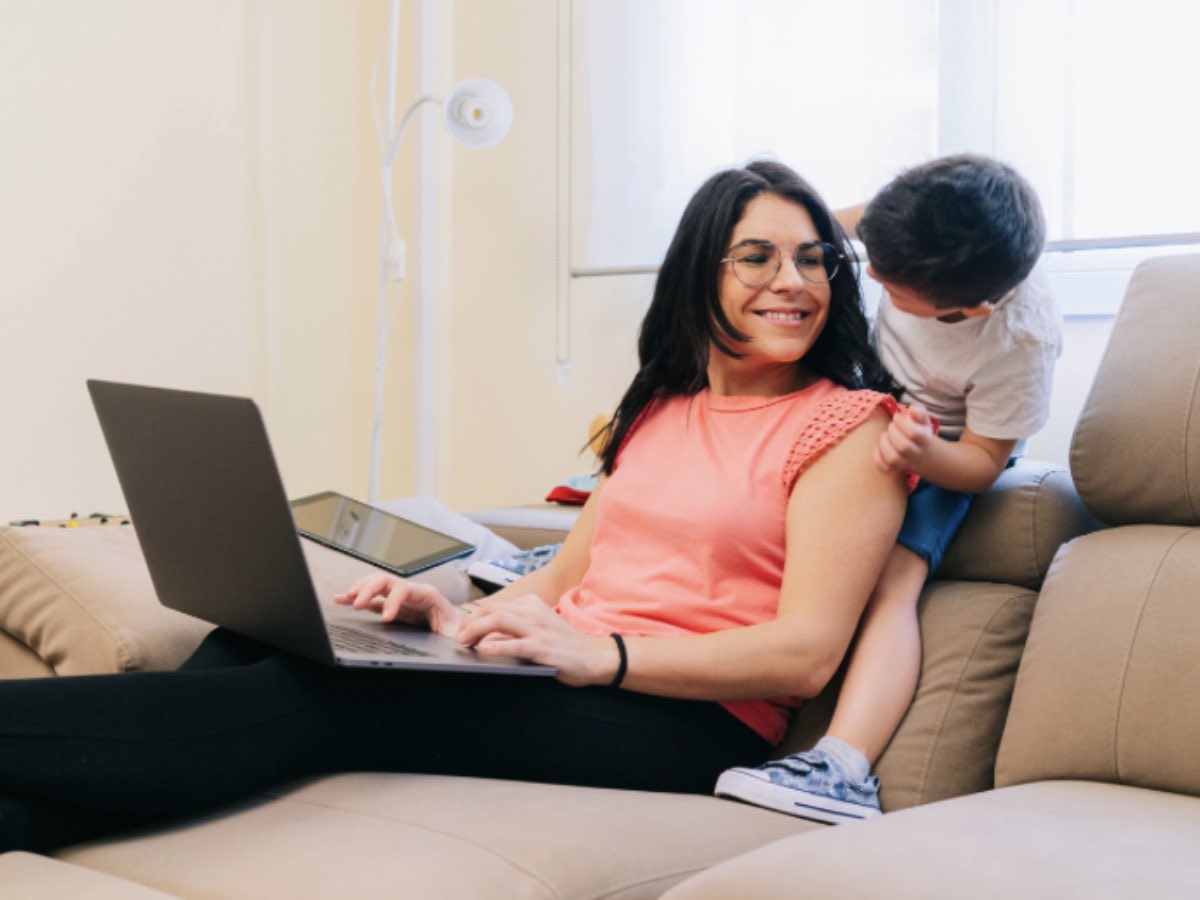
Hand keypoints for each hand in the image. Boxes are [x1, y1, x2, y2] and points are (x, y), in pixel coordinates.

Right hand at [333, 574, 461, 637]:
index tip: (386, 618)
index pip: (405, 590)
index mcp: (428, 595)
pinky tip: (342, 600)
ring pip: (376, 586)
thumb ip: (457, 634)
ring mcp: (401, 598)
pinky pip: (373, 600)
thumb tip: (459, 640)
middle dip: (369, 590)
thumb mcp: (459, 631)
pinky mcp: (393, 608)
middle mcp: (412, 592)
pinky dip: (357, 598)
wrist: (459, 626)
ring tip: (345, 597)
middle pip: (386, 581)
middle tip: (357, 603)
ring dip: (360, 589)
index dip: (393, 601)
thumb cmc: (459, 628)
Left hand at [456, 595, 617, 687]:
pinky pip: (515, 644)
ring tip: (464, 642)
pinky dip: (497, 646)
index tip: (464, 631)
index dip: (473, 617)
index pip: (493, 605)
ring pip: (498, 621)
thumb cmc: (564, 644)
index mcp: (530, 603)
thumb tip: (485, 637)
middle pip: (491, 610)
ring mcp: (538, 628)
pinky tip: (484, 650)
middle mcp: (532, 611)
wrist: (593, 656)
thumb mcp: (538, 628)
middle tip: (459, 638)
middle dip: (469, 623)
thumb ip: (514, 628)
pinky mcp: (542, 647)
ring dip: (475, 631)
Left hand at [875, 404, 935, 474]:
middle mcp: (916, 453)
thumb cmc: (919, 430)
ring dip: (884, 445)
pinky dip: (878, 459)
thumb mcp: (922, 419)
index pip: (914, 434)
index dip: (901, 423)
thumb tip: (912, 410)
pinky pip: (885, 469)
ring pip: (893, 459)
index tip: (897, 417)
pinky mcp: (894, 469)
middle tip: (891, 426)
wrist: (921, 452)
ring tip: (885, 436)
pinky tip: (878, 448)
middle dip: (892, 433)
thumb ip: (919, 412)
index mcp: (924, 439)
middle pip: (904, 447)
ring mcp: (905, 463)